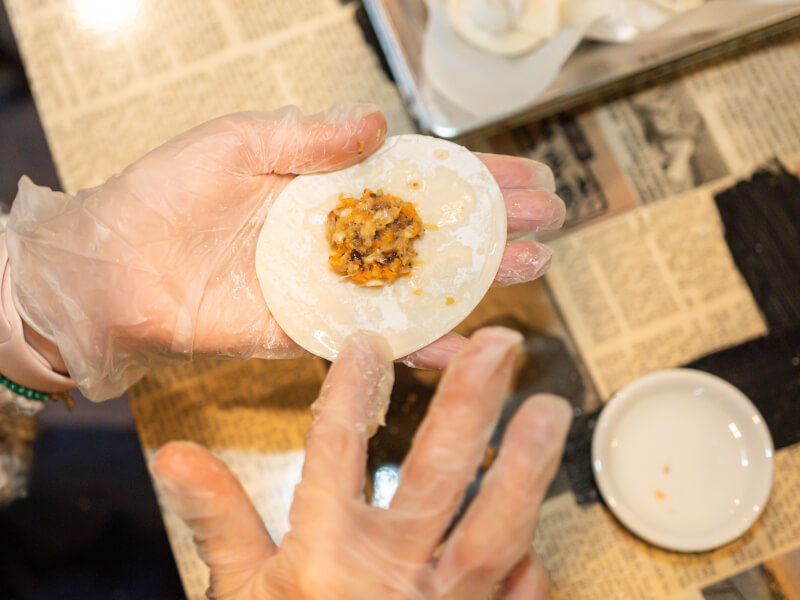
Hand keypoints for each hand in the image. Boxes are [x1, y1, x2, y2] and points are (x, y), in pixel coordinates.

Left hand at [7, 104, 564, 399]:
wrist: (116, 266)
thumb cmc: (168, 193)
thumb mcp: (239, 143)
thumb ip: (308, 136)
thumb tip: (376, 122)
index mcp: (327, 183)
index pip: (414, 178)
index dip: (470, 177)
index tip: (525, 175)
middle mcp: (340, 236)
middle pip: (430, 232)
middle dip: (491, 225)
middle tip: (548, 222)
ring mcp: (331, 285)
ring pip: (417, 284)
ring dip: (476, 280)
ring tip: (531, 269)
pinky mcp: (311, 330)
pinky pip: (376, 338)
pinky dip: (422, 346)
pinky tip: (468, 346)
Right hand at [152, 327, 571, 599]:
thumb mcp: (239, 596)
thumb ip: (220, 521)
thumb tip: (178, 455)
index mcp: (322, 556)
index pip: (337, 452)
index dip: (352, 391)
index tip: (372, 342)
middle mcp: (386, 577)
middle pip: (435, 475)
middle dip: (469, 403)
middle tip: (500, 347)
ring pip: (496, 529)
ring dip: (525, 467)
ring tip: (549, 411)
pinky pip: (518, 596)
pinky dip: (530, 563)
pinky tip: (538, 538)